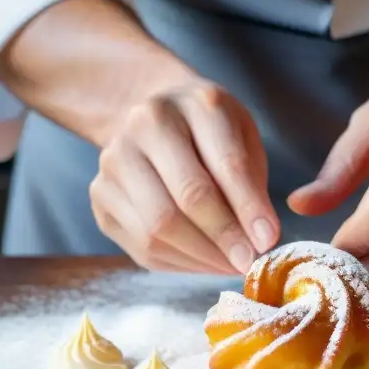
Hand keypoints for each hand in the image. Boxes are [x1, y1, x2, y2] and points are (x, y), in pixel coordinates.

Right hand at [90, 76, 278, 273]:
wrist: (153, 114)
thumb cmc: (209, 132)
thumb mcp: (242, 138)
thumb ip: (251, 184)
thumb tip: (260, 240)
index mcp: (194, 103)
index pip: (226, 163)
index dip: (249, 208)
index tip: (268, 242)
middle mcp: (145, 125)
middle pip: (186, 197)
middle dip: (223, 238)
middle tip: (249, 263)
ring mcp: (114, 160)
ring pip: (157, 228)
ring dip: (200, 257)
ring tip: (228, 265)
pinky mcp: (99, 195)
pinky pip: (140, 245)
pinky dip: (177, 262)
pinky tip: (201, 260)